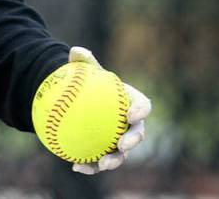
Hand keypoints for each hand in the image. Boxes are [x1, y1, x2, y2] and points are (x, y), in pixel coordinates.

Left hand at [68, 46, 151, 174]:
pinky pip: (98, 161)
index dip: (141, 111)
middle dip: (132, 141)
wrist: (76, 99)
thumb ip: (82, 61)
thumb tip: (76, 51)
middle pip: (137, 134)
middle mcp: (129, 125)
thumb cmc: (86, 82)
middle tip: (122, 144)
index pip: (143, 106)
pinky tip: (75, 166)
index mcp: (131, 102)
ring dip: (114, 160)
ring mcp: (118, 140)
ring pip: (121, 154)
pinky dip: (89, 166)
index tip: (131, 114)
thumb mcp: (84, 69)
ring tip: (102, 163)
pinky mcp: (104, 151)